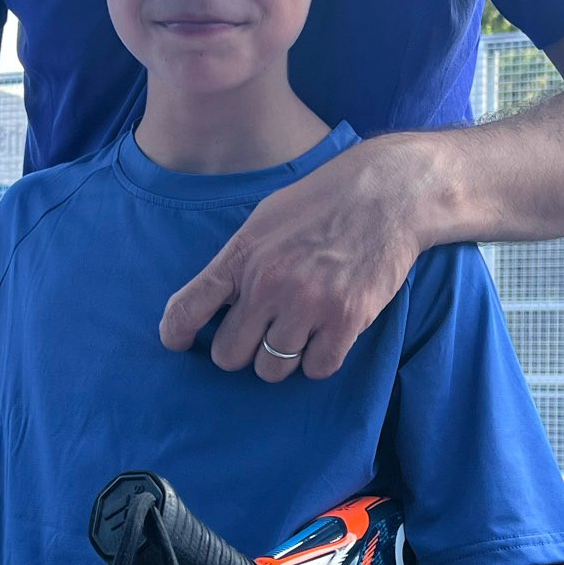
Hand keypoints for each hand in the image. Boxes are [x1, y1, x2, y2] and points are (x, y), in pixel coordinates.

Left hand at [160, 136, 425, 381]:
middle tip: (262, 332)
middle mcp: (268, 284)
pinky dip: (319, 360)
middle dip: (242, 349)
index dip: (176, 333)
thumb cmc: (323, 203)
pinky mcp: (347, 320)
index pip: (189, 308)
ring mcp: (308, 305)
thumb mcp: (265, 220)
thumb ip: (239, 261)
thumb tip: (217, 301)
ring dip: (282, 358)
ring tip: (298, 332)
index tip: (178, 342)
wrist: (388, 194)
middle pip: (229, 355)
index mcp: (242, 256)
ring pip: (272, 370)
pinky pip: (316, 369)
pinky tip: (327, 335)